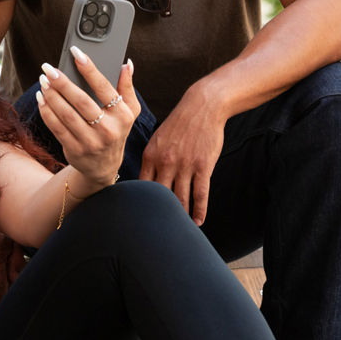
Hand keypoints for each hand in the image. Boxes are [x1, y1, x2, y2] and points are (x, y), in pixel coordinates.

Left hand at [35, 48, 139, 187]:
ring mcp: (91, 141)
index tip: (75, 52)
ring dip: (52, 96)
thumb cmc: (115, 130)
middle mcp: (108, 129)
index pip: (104, 87)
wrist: (104, 166)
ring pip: (66, 114)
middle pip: (81, 101)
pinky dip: (47, 111)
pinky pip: (57, 128)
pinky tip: (42, 98)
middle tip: (49, 68)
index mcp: (122, 115)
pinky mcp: (75, 150)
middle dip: (62, 82)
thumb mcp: (129, 111)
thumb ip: (127, 87)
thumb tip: (126, 63)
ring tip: (43, 81)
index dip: (89, 68)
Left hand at [138, 85, 226, 224]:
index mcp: (150, 156)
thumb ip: (151, 160)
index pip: (140, 187)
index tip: (137, 218)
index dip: (139, 203)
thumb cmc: (179, 124)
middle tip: (154, 232)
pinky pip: (200, 194)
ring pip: (180, 199)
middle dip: (156, 214)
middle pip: (158, 197)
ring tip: (178, 230)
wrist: (203, 106)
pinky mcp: (203, 167)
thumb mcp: (157, 138)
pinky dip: (199, 210)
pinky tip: (198, 221)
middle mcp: (165, 163)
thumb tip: (144, 180)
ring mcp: (185, 166)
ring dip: (179, 217)